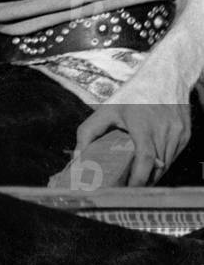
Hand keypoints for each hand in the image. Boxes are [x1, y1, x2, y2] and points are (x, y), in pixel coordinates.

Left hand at [74, 70, 190, 185]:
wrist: (165, 75)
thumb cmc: (134, 93)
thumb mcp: (108, 109)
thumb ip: (89, 132)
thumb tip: (78, 157)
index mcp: (143, 124)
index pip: (144, 159)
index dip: (137, 178)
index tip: (128, 189)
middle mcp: (163, 130)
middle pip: (155, 168)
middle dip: (142, 180)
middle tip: (128, 186)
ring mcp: (177, 133)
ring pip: (165, 165)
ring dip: (153, 173)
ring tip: (138, 174)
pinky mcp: (185, 135)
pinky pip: (173, 157)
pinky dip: (162, 162)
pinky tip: (152, 158)